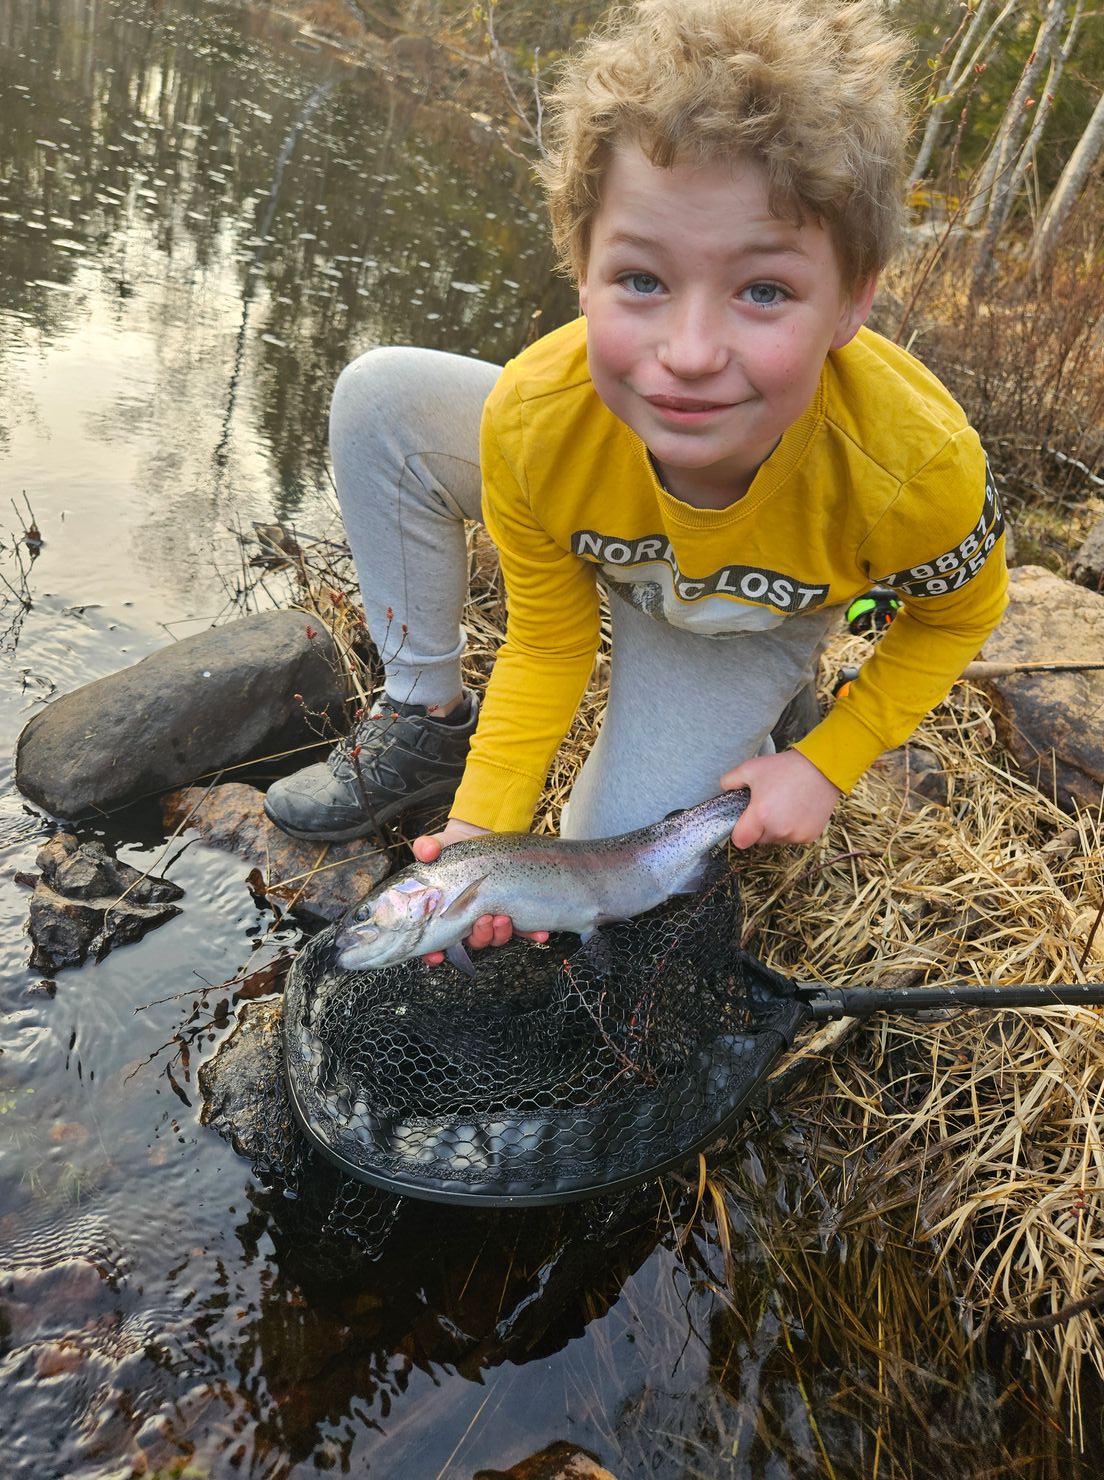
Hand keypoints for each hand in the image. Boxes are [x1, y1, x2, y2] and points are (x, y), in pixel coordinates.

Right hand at [412, 818, 549, 964]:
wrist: (483, 833)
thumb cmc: (456, 847)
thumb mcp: (439, 845)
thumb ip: (427, 847)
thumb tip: (426, 851)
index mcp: (446, 912)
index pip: (435, 942)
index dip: (433, 954)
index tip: (437, 955)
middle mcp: (468, 920)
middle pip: (472, 942)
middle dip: (479, 936)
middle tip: (483, 920)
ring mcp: (492, 916)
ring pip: (496, 938)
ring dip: (500, 934)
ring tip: (504, 917)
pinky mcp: (514, 910)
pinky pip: (524, 928)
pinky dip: (532, 934)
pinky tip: (540, 934)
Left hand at [719, 750, 841, 848]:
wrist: (822, 769)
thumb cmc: (785, 768)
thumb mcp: (751, 768)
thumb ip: (729, 780)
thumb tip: (722, 789)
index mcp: (760, 816)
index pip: (740, 840)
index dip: (740, 830)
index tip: (745, 819)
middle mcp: (778, 831)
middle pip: (758, 840)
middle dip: (758, 827)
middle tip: (767, 805)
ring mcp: (795, 836)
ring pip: (776, 839)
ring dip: (776, 828)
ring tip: (784, 806)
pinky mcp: (809, 837)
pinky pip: (792, 838)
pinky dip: (792, 829)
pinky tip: (797, 810)